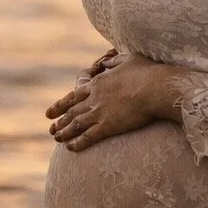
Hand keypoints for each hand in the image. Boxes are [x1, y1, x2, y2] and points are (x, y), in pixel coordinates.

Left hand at [46, 52, 177, 151]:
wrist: (156, 88)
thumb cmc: (147, 72)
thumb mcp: (129, 59)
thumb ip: (115, 60)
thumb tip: (107, 60)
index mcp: (98, 83)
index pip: (74, 96)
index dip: (61, 105)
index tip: (51, 112)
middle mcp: (94, 98)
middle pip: (71, 111)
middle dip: (59, 120)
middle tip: (51, 128)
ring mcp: (99, 113)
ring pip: (75, 124)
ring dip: (64, 133)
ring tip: (57, 139)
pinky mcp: (108, 126)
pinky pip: (88, 137)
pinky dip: (78, 143)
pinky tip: (70, 148)